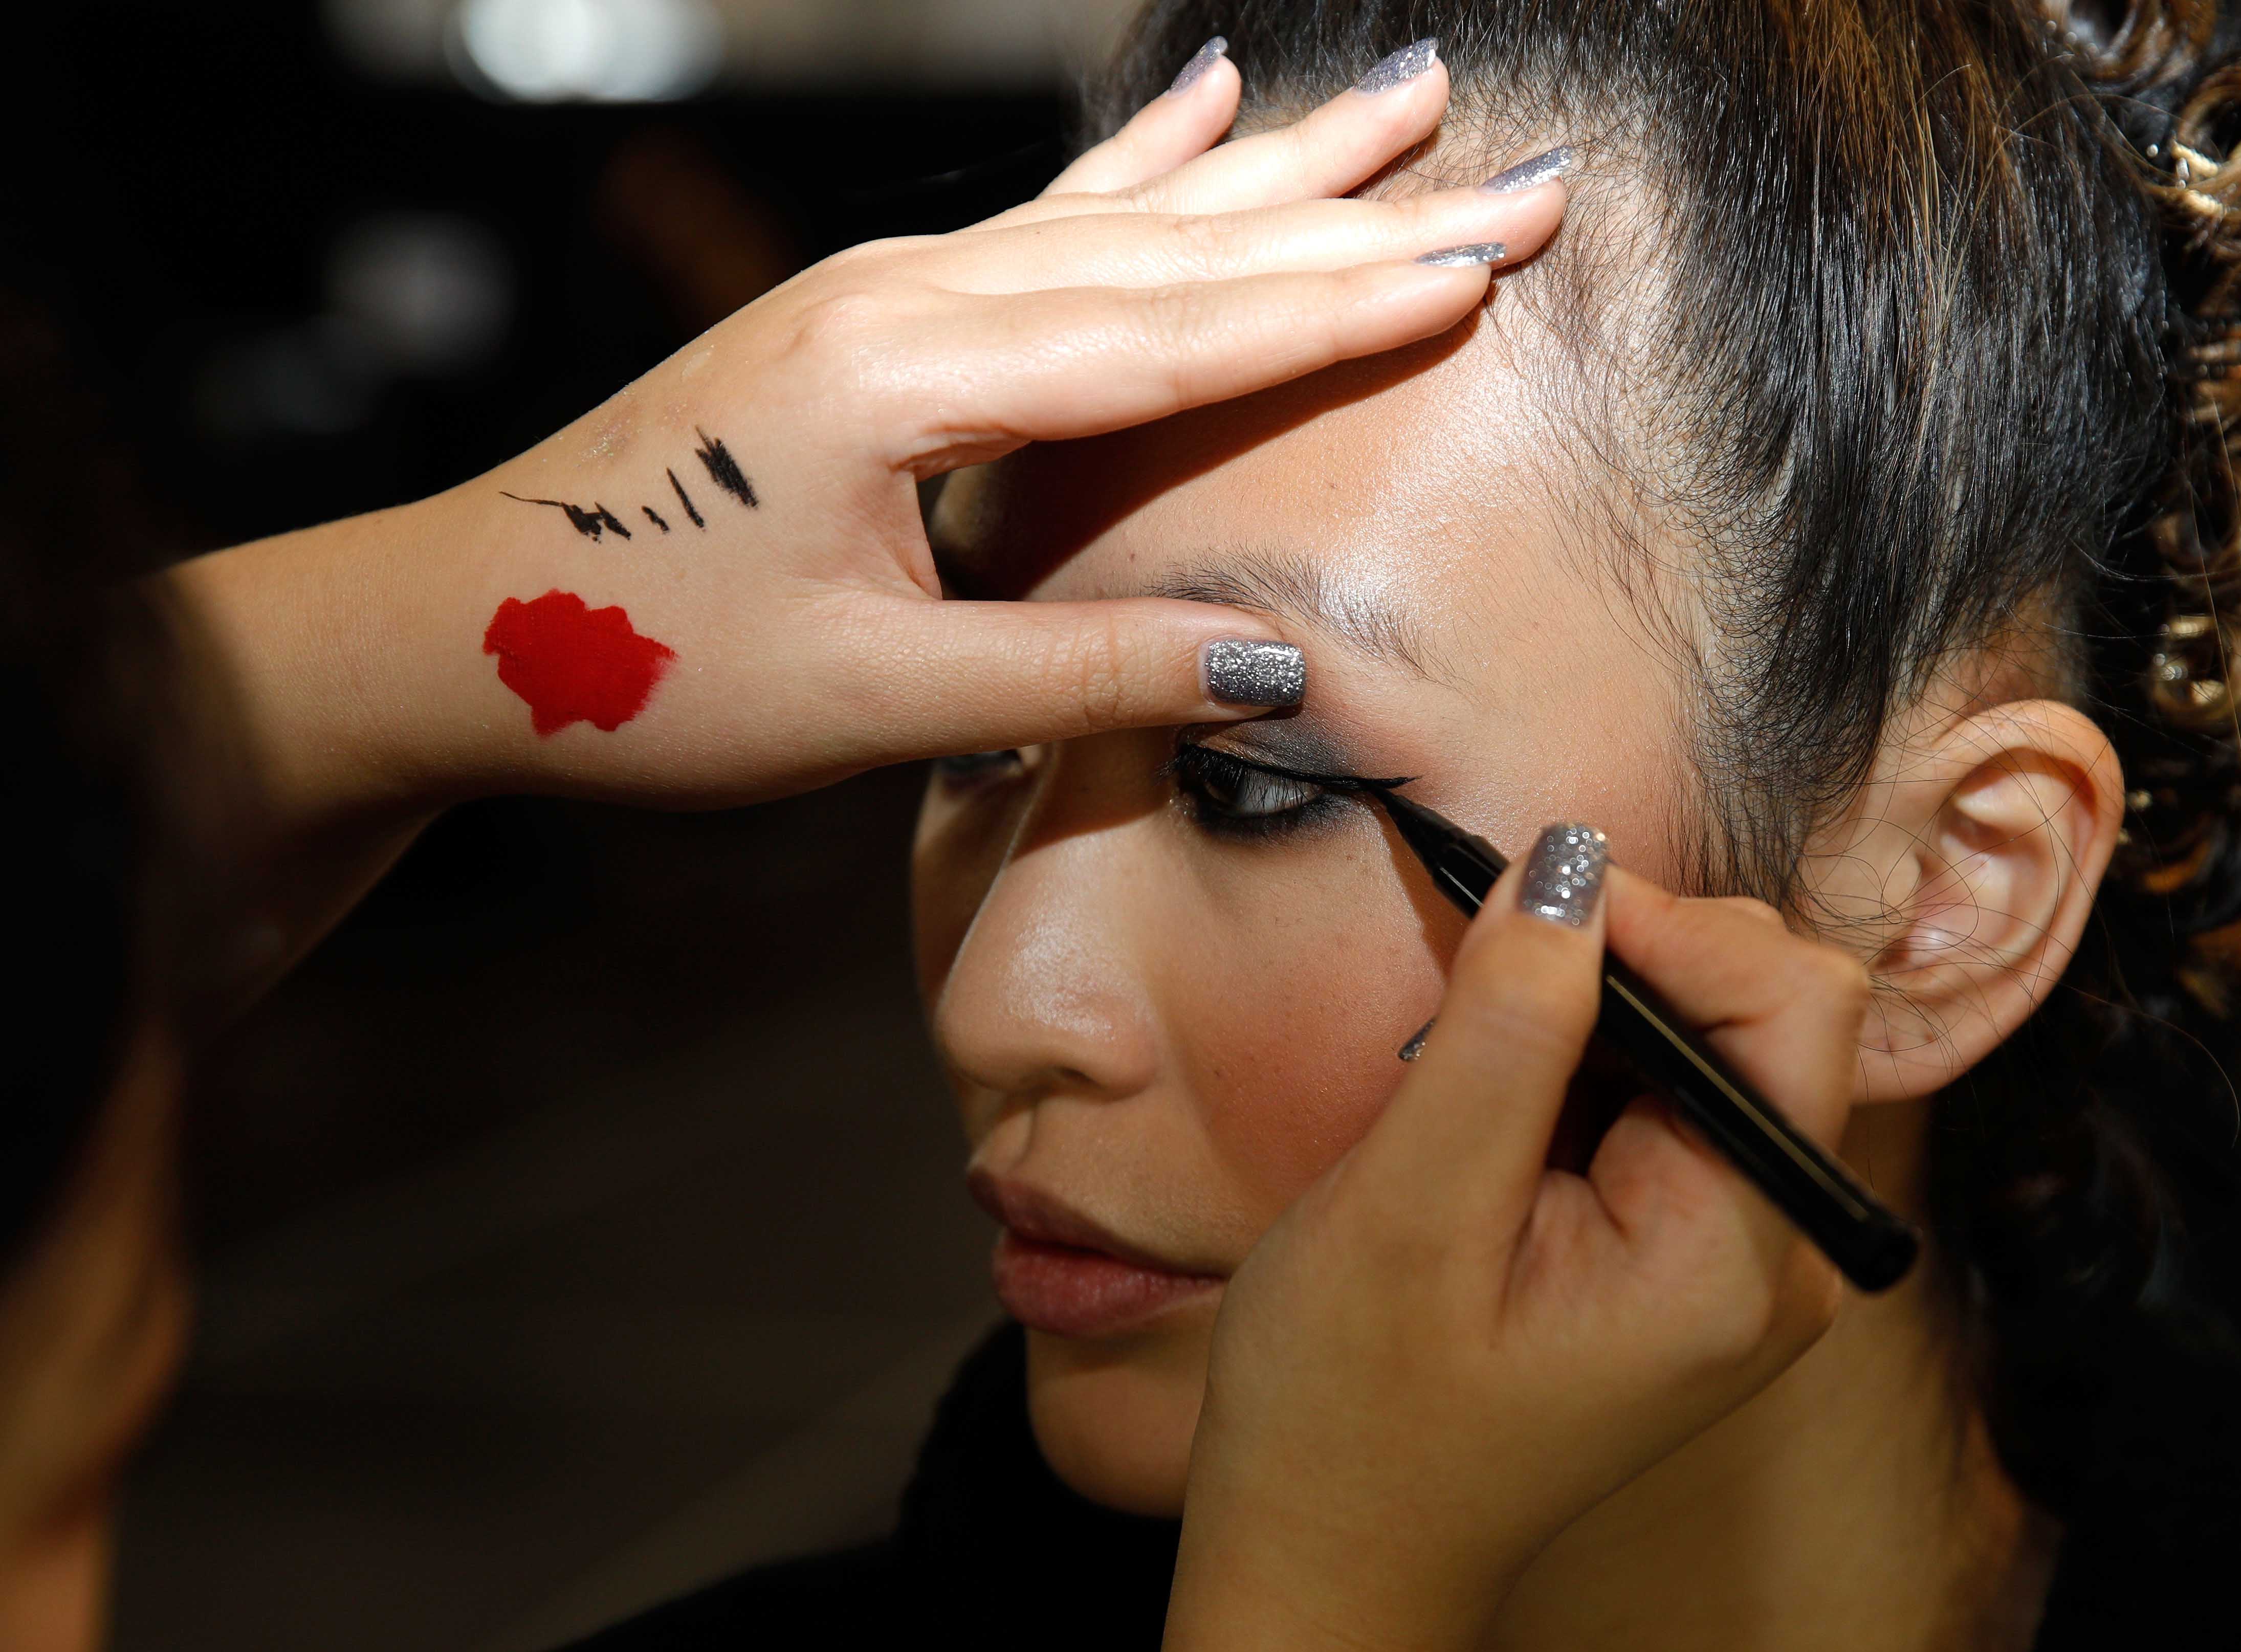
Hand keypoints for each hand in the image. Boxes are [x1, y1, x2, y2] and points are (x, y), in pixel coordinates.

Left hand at [178, 39, 1567, 817]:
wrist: (461, 627)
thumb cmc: (648, 673)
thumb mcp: (875, 705)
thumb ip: (1085, 675)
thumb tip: (1279, 670)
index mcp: (912, 382)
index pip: (1183, 335)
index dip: (1346, 305)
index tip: (1483, 263)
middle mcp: (906, 298)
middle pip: (1178, 246)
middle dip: (1359, 212)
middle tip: (1518, 174)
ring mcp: (881, 288)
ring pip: (1120, 212)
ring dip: (1273, 164)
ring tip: (1403, 97)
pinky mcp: (862, 310)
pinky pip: (1036, 217)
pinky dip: (1133, 159)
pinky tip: (1202, 95)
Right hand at [1159, 834, 1867, 1651]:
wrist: (1330, 1555)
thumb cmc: (1349, 1415)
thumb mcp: (1407, 1210)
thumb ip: (1504, 1031)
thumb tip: (1571, 864)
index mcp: (1736, 1259)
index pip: (1793, 1005)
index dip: (1670, 922)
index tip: (1530, 906)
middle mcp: (1775, 1257)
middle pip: (1772, 1010)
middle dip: (1632, 960)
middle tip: (1485, 990)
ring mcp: (1736, 1259)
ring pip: (1717, 1040)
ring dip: (1597, 1011)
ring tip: (1476, 1072)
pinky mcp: (1684, 1251)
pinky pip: (1672, 1098)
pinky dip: (1585, 1063)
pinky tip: (1497, 1111)